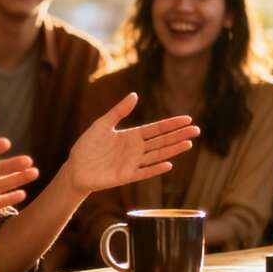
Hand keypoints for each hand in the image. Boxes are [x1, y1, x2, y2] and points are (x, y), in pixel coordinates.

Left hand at [63, 93, 198, 197]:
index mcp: (131, 136)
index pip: (156, 129)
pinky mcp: (126, 176)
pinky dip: (155, 169)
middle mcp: (136, 149)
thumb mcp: (102, 124)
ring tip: (188, 144)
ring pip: (157, 155)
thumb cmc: (88, 146)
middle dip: (178, 135)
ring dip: (172, 150)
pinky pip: (144, 172)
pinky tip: (168, 164)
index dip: (171, 124)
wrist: (75, 168)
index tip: (187, 119)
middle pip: (161, 141)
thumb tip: (135, 95)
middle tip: (196, 130)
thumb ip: (118, 111)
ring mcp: (132, 163)